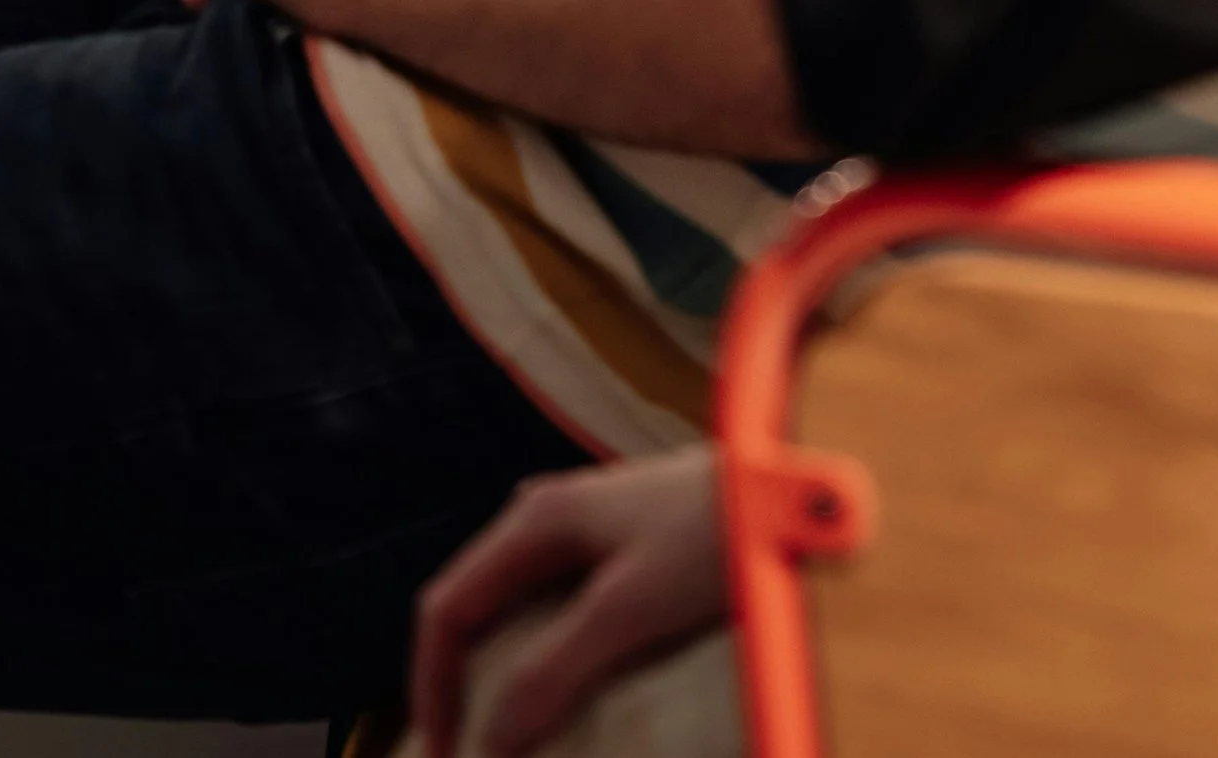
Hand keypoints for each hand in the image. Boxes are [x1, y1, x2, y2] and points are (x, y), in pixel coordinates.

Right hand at [411, 452, 727, 757]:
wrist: (785, 487)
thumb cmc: (710, 536)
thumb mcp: (627, 610)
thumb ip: (555, 670)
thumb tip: (492, 739)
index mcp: (534, 523)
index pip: (448, 607)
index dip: (432, 684)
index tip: (443, 752)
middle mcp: (547, 518)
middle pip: (479, 606)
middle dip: (466, 680)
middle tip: (475, 749)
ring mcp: (584, 528)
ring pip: (520, 609)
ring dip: (510, 671)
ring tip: (520, 733)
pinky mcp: (622, 547)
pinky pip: (561, 609)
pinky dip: (550, 656)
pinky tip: (574, 690)